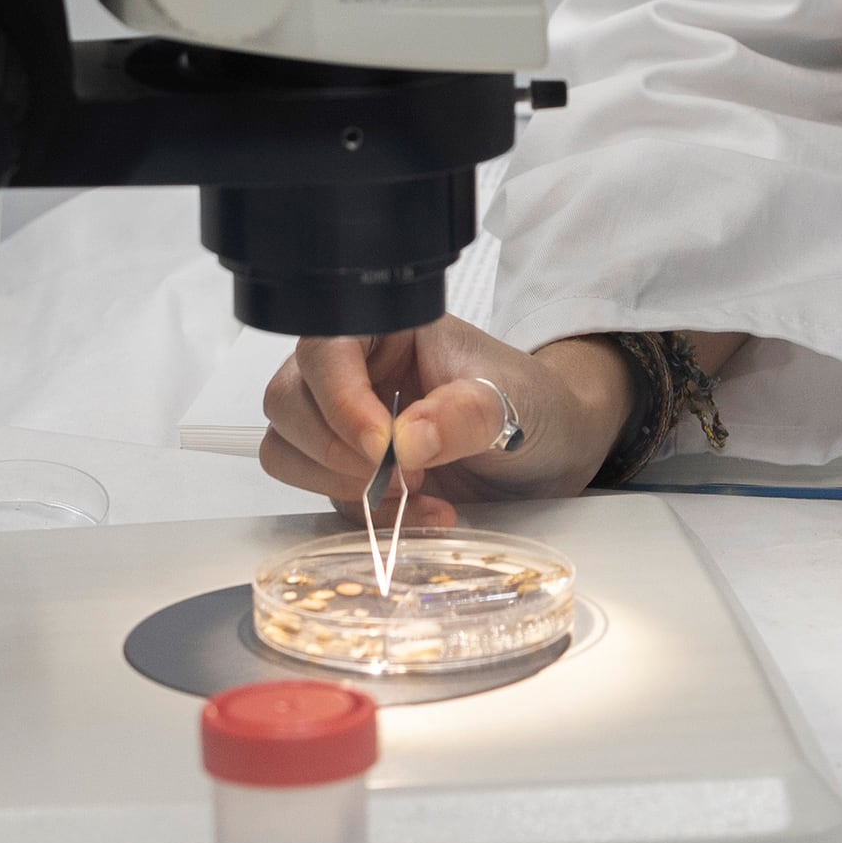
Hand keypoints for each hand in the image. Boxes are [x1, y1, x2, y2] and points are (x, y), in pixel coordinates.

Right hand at [259, 318, 636, 528]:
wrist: (554, 446)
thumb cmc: (534, 402)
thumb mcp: (512, 401)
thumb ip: (463, 415)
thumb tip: (405, 440)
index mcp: (385, 327)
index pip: (324, 351)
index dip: (339, 400)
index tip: (381, 446)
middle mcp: (354, 370)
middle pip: (286, 402)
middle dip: (332, 450)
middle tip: (393, 474)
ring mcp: (345, 421)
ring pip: (287, 451)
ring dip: (341, 485)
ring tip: (413, 492)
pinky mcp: (352, 470)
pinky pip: (324, 497)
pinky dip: (365, 515)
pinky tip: (422, 512)